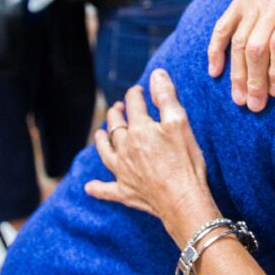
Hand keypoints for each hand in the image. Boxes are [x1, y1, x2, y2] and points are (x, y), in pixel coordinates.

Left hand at [85, 69, 218, 246]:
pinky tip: (89, 187)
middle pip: (116, 126)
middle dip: (116, 114)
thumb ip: (166, 97)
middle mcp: (125, 148)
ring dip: (102, 141)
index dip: (136, 94)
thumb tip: (156, 74)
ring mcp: (122, 171)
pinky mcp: (124, 191)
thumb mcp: (180, 123)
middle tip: (119, 108)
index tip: (140, 90)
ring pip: (105, 152)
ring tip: (100, 133)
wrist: (182, 200)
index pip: (133, 104)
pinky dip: (97, 188)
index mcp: (139, 130)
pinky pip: (106, 189)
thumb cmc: (185, 162)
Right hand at [207, 0, 274, 109]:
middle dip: (254, 79)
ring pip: (238, 41)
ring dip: (236, 71)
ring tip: (239, 99)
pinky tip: (214, 70)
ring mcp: (253, 0)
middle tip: (255, 107)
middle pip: (256, 47)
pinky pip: (223, 25)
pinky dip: (216, 48)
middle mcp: (271, 2)